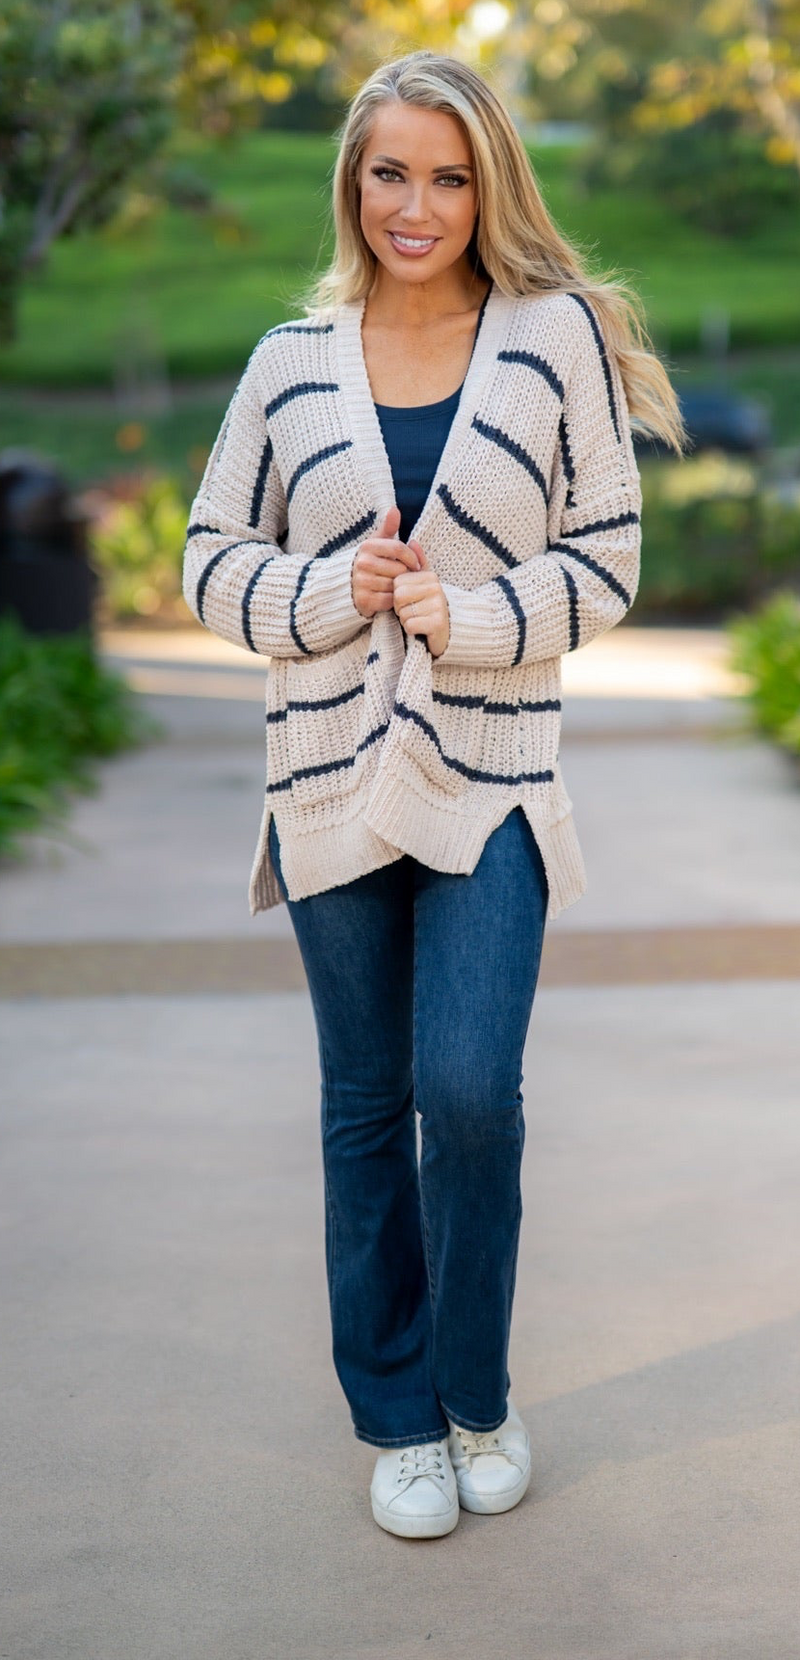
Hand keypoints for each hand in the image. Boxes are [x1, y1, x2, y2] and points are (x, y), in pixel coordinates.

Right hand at [352, 506, 419, 618]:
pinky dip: (393, 600)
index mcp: (367, 547)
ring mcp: (362, 582)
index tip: (417, 564)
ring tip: (395, 586)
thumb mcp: (378, 542)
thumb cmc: (370, 562)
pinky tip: (389, 596)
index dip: (412, 557)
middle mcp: (362, 563)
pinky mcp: (364, 600)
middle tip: (404, 577)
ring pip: (395, 585)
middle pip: (400, 569)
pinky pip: (390, 600)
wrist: (348, 587)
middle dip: (406, 574)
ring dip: (400, 588)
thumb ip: (388, 527)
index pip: (398, 548)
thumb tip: (394, 509)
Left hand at [393, 541, 449, 657]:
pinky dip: (411, 630)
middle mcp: (436, 588)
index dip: (398, 595)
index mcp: (430, 576)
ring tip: (419, 619)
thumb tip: (412, 541)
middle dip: (400, 608)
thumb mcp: (424, 583)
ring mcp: (438, 605)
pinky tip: (421, 629)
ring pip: (403, 612)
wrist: (448, 631)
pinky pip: (410, 625)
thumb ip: (418, 563)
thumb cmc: (430, 606)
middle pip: (399, 596)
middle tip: (414, 611)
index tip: (411, 600)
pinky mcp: (437, 623)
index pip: (397, 582)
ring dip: (406, 620)